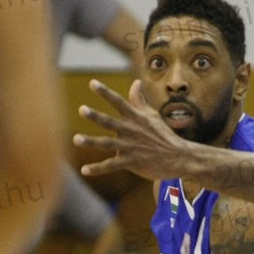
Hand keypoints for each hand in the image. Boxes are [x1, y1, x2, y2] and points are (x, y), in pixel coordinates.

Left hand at [74, 80, 189, 180]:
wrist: (178, 157)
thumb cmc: (163, 135)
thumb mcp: (152, 115)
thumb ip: (139, 100)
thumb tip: (135, 82)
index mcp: (135, 118)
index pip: (118, 102)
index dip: (105, 92)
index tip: (92, 83)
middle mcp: (130, 131)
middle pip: (109, 121)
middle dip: (95, 116)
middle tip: (81, 109)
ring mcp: (130, 147)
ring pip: (107, 144)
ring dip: (91, 141)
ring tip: (76, 139)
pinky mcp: (131, 162)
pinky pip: (111, 166)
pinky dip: (97, 168)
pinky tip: (84, 170)